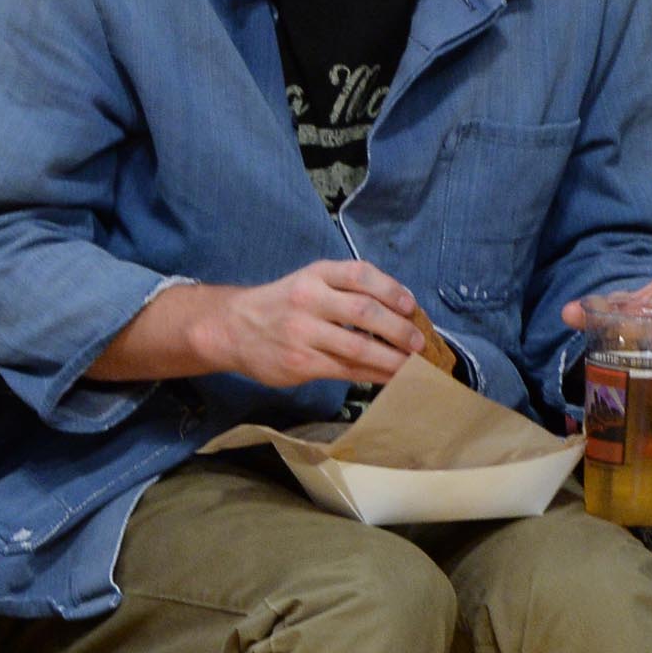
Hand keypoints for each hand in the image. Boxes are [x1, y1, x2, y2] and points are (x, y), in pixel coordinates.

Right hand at [202, 258, 424, 388]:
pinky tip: (390, 377)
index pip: (360, 274)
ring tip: (413, 365)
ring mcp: (303, 333)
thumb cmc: (282, 305)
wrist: (233, 328)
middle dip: (398, 328)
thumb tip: (400, 312)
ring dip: (392, 358)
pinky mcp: (300, 362)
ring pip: (358, 347)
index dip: (391, 289)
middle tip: (418, 342)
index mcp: (316, 275)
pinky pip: (346, 370)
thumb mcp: (309, 283)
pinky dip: (374, 374)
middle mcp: (309, 299)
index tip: (411, 305)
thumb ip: (346, 291)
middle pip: (364, 311)